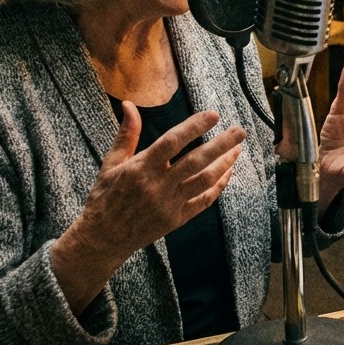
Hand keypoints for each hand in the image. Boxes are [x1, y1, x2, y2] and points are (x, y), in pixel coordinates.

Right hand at [52, 102, 244, 312]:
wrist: (102, 239)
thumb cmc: (105, 197)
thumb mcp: (111, 164)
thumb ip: (126, 134)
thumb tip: (129, 104)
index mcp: (140, 169)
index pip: (172, 143)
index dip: (194, 127)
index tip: (213, 115)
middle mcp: (157, 187)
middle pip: (196, 162)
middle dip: (221, 145)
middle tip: (240, 131)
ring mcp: (169, 205)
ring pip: (204, 181)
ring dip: (225, 164)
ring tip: (238, 148)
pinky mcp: (177, 220)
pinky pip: (204, 201)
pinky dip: (218, 186)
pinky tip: (228, 171)